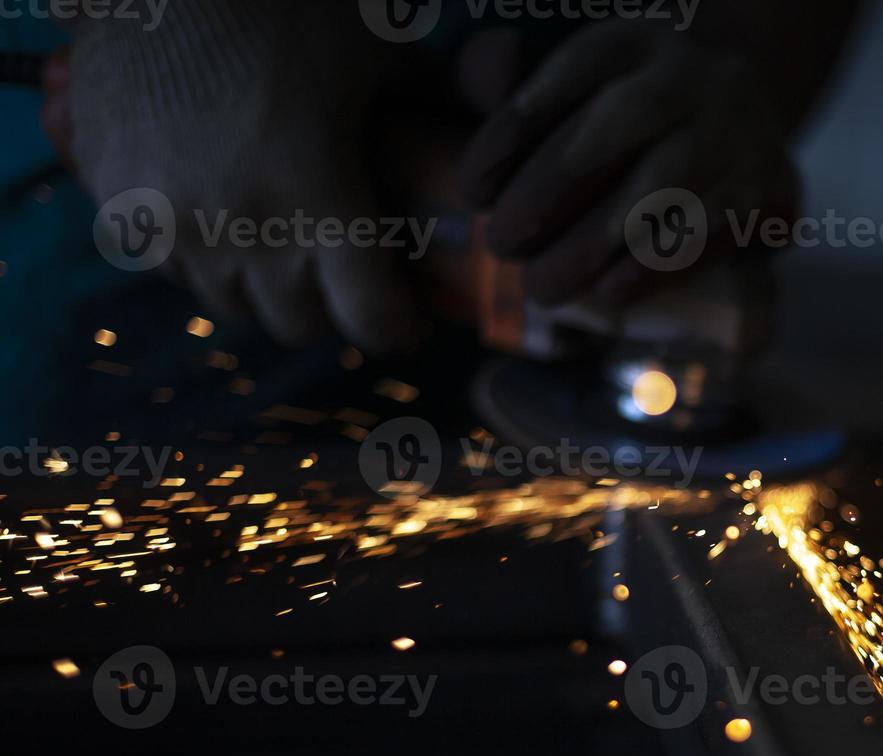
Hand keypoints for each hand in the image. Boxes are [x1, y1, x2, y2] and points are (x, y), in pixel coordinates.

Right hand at [64, 1, 421, 352]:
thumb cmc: (283, 7)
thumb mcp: (380, 56)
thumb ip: (440, 116)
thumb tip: (488, 166)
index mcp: (320, 203)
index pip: (371, 320)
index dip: (399, 325)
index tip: (409, 317)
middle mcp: (243, 233)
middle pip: (303, 325)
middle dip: (334, 306)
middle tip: (348, 275)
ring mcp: (174, 229)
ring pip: (235, 306)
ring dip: (265, 287)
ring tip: (284, 242)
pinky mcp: (122, 213)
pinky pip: (173, 272)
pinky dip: (204, 257)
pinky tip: (223, 211)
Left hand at [457, 21, 799, 306]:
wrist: (745, 121)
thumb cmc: (635, 115)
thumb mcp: (582, 86)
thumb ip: (521, 80)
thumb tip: (482, 77)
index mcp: (636, 42)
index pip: (569, 74)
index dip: (514, 133)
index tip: (473, 192)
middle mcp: (692, 77)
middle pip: (616, 126)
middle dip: (548, 193)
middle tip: (501, 246)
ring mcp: (736, 132)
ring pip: (661, 187)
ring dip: (593, 245)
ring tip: (544, 287)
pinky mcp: (767, 189)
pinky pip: (706, 234)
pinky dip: (652, 266)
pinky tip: (609, 290)